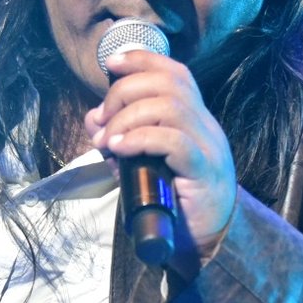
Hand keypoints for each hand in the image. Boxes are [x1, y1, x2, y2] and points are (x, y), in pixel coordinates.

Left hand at [85, 49, 236, 252]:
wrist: (208, 242)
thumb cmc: (176, 202)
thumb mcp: (142, 164)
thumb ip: (121, 139)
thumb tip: (94, 119)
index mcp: (194, 119)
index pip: (175, 73)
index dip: (143, 60)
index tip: (111, 64)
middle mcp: (206, 126)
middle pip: (169, 83)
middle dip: (125, 92)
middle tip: (102, 121)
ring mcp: (208, 147)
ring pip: (171, 106)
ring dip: (128, 117)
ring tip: (108, 141)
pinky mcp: (204, 171)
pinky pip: (174, 140)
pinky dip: (140, 139)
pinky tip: (120, 149)